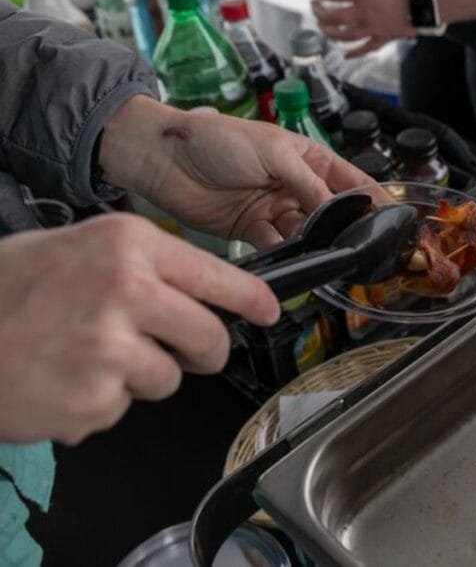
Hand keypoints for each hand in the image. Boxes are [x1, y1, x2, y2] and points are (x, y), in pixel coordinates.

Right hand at [0, 214, 279, 444]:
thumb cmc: (3, 291)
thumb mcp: (74, 250)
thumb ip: (140, 266)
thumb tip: (198, 291)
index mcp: (128, 246)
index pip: (219, 276)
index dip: (251, 299)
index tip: (270, 311)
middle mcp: (129, 290)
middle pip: (209, 337)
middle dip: (200, 352)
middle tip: (174, 350)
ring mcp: (113, 347)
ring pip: (169, 378)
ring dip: (138, 377)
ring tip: (84, 357)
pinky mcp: (96, 397)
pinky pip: (122, 407)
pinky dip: (97, 403)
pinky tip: (61, 380)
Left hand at [101, 97, 373, 247]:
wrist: (163, 157)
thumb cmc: (217, 138)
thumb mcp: (273, 152)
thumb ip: (307, 183)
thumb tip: (338, 211)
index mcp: (308, 157)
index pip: (351, 181)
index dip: (372, 200)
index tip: (392, 220)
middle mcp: (295, 184)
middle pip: (332, 212)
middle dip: (346, 229)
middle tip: (361, 249)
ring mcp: (274, 208)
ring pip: (307, 233)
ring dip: (317, 245)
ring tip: (329, 258)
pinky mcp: (251, 230)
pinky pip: (278, 247)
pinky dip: (287, 256)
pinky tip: (297, 262)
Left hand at [305, 0, 417, 57]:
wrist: (428, 0)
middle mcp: (363, 12)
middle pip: (333, 18)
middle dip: (319, 13)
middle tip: (315, 8)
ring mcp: (373, 28)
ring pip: (344, 35)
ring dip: (330, 32)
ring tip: (324, 28)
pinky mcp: (384, 38)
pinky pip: (366, 48)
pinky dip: (354, 53)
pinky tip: (345, 55)